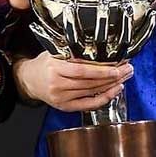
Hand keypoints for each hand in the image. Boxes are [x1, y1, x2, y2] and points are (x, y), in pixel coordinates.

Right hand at [15, 51, 132, 110]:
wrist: (28, 80)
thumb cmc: (43, 64)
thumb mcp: (54, 52)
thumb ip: (72, 52)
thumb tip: (98, 49)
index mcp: (54, 68)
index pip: (82, 70)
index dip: (101, 70)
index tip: (117, 65)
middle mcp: (57, 84)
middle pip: (90, 82)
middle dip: (112, 76)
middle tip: (127, 69)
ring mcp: (61, 97)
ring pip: (91, 92)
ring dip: (111, 85)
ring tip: (124, 77)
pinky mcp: (65, 106)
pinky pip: (88, 104)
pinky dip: (103, 98)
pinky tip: (114, 91)